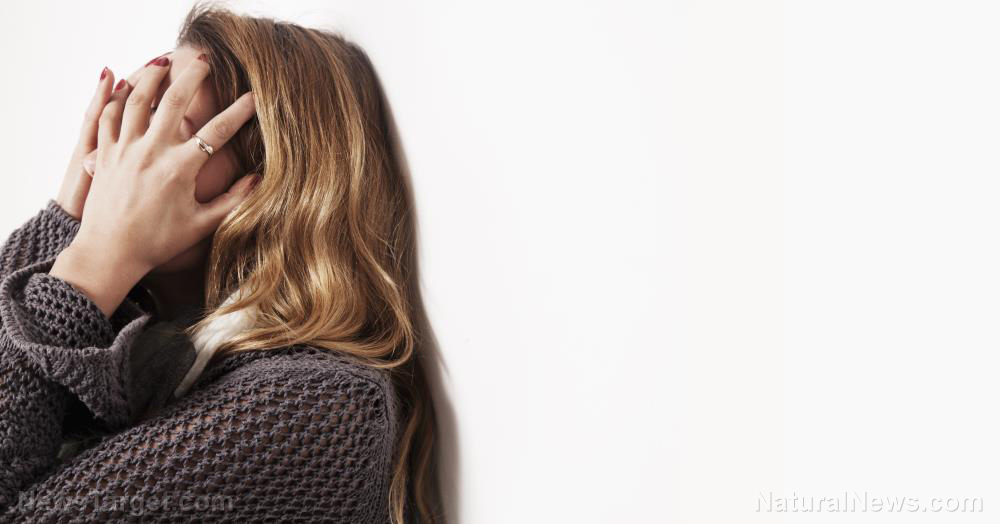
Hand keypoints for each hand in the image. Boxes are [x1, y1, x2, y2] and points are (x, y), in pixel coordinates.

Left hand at [51, 53, 257, 316]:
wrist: (110, 252)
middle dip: (191, 75)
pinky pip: (108, 115)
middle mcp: (151, 153)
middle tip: (204, 59)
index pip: (216, 131)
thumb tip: (257, 179)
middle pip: (174, 101)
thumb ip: (233, 201)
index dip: (239, 111)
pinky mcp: (105, 153)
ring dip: (152, 76)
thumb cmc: (158, 242)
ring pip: (137, 100)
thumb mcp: (202, 224)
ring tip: (163, 62)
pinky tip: (126, 85)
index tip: (254, 96)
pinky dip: (116, 96)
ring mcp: (125, 150)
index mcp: (179, 169)